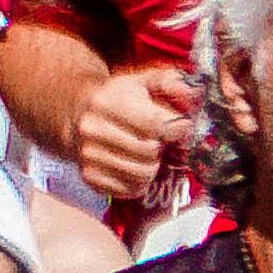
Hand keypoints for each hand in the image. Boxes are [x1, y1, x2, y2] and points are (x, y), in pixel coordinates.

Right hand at [69, 61, 200, 210]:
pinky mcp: (89, 177)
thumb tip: (194, 93)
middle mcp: (92, 129)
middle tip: (159, 140)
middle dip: (162, 148)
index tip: (179, 126)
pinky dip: (140, 182)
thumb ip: (171, 82)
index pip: (155, 124)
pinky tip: (135, 165)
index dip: (177, 129)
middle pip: (149, 152)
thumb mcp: (143, 82)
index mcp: (106, 102)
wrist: (78, 117)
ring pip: (142, 175)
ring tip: (147, 154)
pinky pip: (130, 190)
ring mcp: (88, 155)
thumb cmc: (120, 99)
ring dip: (153, 166)